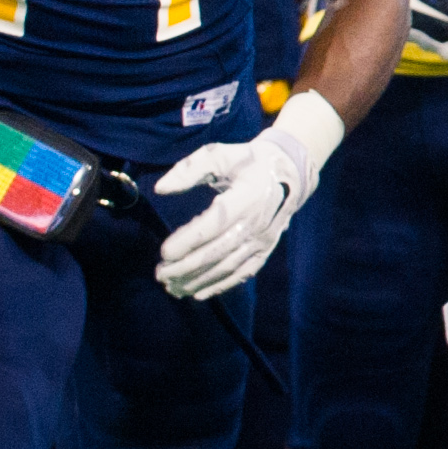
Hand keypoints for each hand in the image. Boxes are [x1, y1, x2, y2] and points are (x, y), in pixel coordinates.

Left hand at [154, 115, 326, 301]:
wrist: (288, 170)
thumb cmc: (247, 161)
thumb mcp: (218, 155)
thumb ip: (188, 170)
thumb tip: (160, 188)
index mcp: (245, 197)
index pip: (213, 225)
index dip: (188, 241)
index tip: (163, 252)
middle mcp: (256, 223)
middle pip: (217, 252)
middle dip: (186, 267)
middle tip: (160, 274)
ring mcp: (262, 239)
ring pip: (227, 267)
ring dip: (198, 280)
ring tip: (172, 287)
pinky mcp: (265, 249)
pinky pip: (242, 273)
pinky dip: (220, 286)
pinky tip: (198, 293)